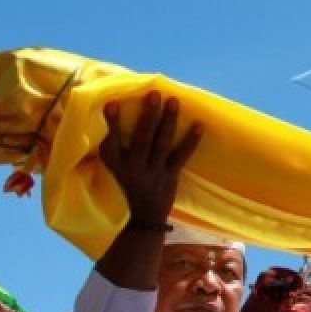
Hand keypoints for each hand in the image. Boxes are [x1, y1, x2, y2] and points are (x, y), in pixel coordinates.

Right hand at [99, 92, 202, 225]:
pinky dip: (191, 141)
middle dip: (148, 115)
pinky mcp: (171, 176)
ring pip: (162, 143)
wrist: (144, 218)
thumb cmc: (127, 184)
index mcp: (116, 165)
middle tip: (154, 94)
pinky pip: (182, 156)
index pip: (111, 142)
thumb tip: (113, 113)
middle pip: (142, 138)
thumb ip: (114, 147)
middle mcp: (134, 168)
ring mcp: (154, 172)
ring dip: (169, 121)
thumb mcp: (113, 169)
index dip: (111, 124)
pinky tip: (200, 125)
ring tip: (174, 101)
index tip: (111, 104)